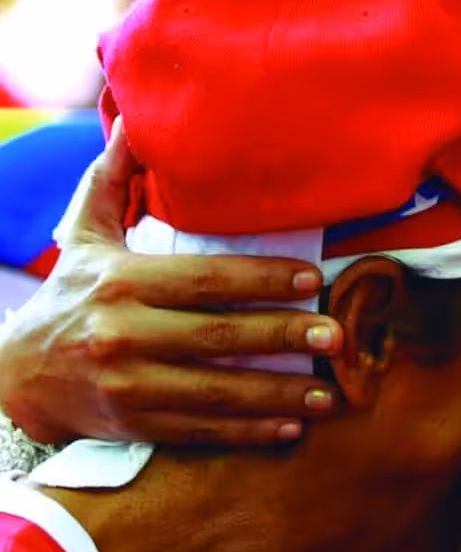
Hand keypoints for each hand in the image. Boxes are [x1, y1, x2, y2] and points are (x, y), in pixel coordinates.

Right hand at [0, 118, 342, 445]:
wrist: (13, 375)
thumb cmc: (70, 291)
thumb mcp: (85, 231)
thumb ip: (113, 178)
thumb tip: (133, 119)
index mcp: (122, 282)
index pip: (204, 279)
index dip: (260, 279)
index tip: (311, 280)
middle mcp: (124, 336)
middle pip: (219, 336)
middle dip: (284, 336)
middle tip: (337, 334)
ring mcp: (129, 387)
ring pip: (217, 392)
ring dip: (279, 394)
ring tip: (330, 392)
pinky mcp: (134, 425)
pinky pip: (202, 430)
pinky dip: (249, 432)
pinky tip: (292, 427)